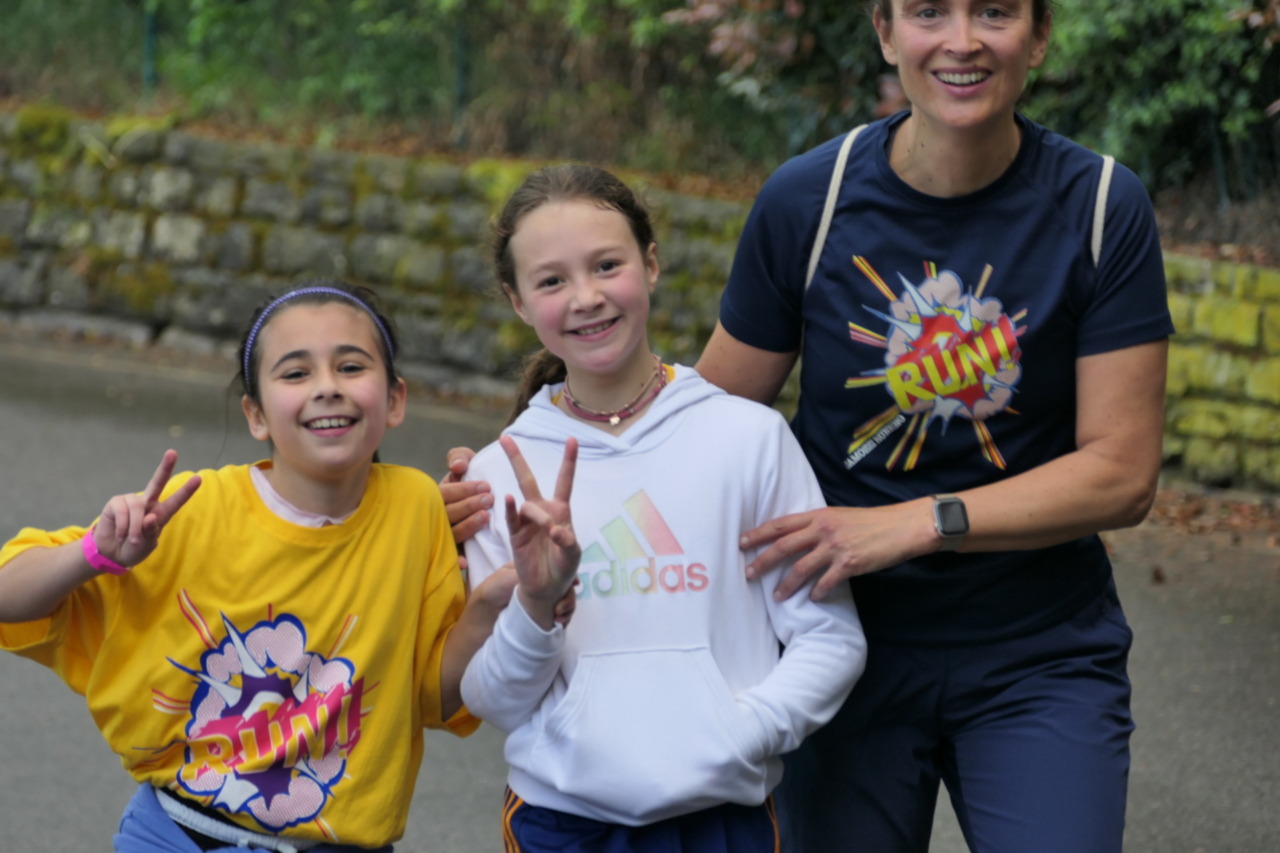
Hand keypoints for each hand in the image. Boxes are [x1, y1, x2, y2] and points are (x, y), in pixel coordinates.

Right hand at [92, 450, 201, 569]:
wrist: (112, 554)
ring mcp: (130, 502)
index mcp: (160, 514)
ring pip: (137, 506)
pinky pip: (122, 511)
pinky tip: (120, 535)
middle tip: (172, 453)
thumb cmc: (134, 548)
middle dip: (165, 468)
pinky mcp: (115, 503)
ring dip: (134, 527)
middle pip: (157, 483)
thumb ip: (150, 532)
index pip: (175, 501)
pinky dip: (122, 527)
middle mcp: (147, 504)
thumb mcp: (146, 545)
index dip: (186, 491)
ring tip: (131, 539)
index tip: (199, 478)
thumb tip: (150, 517)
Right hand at [440, 446, 491, 568]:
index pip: (446, 492)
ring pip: (451, 533)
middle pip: (448, 513)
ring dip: (467, 527)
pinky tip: (465, 563)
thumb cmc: (467, 479)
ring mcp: (441, 534)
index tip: (485, 486)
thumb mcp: (462, 462)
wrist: (476, 497)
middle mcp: (435, 515)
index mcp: (437, 495)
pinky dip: (456, 560)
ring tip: (485, 518)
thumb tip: (458, 466)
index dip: (464, 490)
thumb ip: (459, 457)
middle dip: (469, 506)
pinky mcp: (449, 550)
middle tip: (489, 500)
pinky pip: (450, 557)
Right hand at [500, 436, 579, 627]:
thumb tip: (555, 530)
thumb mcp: (573, 555)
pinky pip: (511, 517)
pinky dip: (509, 508)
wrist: (547, 588)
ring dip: (538, 514)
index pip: (564, 481)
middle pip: (528, 479)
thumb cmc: (563, 567)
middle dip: (516, 459)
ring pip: (526, 502)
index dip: (568, 461)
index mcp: (560, 511)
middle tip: (504, 438)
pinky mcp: (515, 534)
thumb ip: (568, 541)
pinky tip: (508, 498)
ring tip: (549, 532)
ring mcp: (526, 522)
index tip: (573, 439)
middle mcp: (542, 511)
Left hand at [742, 502, 930, 600]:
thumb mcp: (841, 516)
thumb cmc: (872, 521)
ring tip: (777, 596)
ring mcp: (836, 547)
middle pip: (783, 546)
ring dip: (786, 585)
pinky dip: (817, 592)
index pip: (780, 524)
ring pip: (801, 568)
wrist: (902, 526)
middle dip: (762, 561)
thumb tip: (798, 537)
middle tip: (748, 573)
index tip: (742, 542)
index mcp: (819, 515)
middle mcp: (823, 529)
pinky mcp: (850, 564)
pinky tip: (813, 599)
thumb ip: (819, 524)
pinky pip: (826, 582)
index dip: (759, 533)